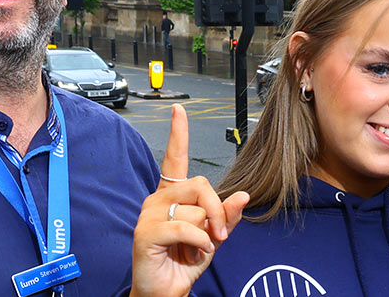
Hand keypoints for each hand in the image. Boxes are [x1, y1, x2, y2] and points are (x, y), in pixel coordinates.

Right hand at [130, 104, 250, 296]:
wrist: (167, 289)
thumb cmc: (185, 261)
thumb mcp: (213, 235)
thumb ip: (226, 215)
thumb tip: (242, 195)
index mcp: (172, 195)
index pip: (175, 158)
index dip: (179, 134)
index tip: (179, 110)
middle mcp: (158, 199)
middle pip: (200, 185)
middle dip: (218, 211)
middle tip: (218, 235)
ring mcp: (149, 214)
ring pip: (195, 210)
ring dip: (206, 234)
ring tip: (196, 249)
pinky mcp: (146, 232)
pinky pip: (185, 228)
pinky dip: (199, 243)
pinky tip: (193, 254)